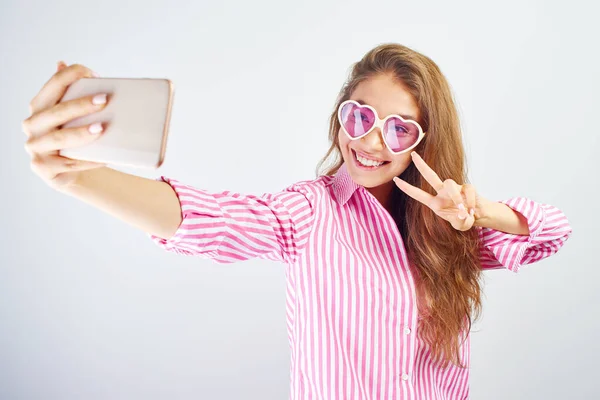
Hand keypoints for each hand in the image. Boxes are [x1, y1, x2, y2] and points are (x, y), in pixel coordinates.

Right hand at [22, 62, 107, 191]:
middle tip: (104, 100)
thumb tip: (61, 63)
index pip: (53, 85)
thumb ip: (68, 91)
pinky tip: (104, 157)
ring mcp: (35, 147)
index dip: (72, 76)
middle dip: (80, 105)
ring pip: (58, 139)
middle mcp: (32, 125)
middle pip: (56, 112)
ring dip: (81, 133)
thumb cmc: (75, 137)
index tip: (96, 75)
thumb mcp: (72, 115)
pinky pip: (68, 163)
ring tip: (101, 129)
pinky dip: (88, 160)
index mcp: (39, 106)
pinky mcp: (43, 168)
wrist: (71, 171)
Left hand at [393, 152, 487, 230]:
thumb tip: (462, 214)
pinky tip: (473, 212)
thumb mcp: (460, 224)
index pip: (418, 194)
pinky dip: (471, 202)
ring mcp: (455, 188)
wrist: (479, 215)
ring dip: (456, 198)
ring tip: (463, 211)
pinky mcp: (467, 187)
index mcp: (435, 203)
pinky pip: (468, 190)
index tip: (395, 179)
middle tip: (413, 154)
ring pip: (450, 184)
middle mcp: (442, 193)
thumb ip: (460, 221)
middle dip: (421, 165)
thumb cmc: (464, 219)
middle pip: (430, 176)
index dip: (406, 188)